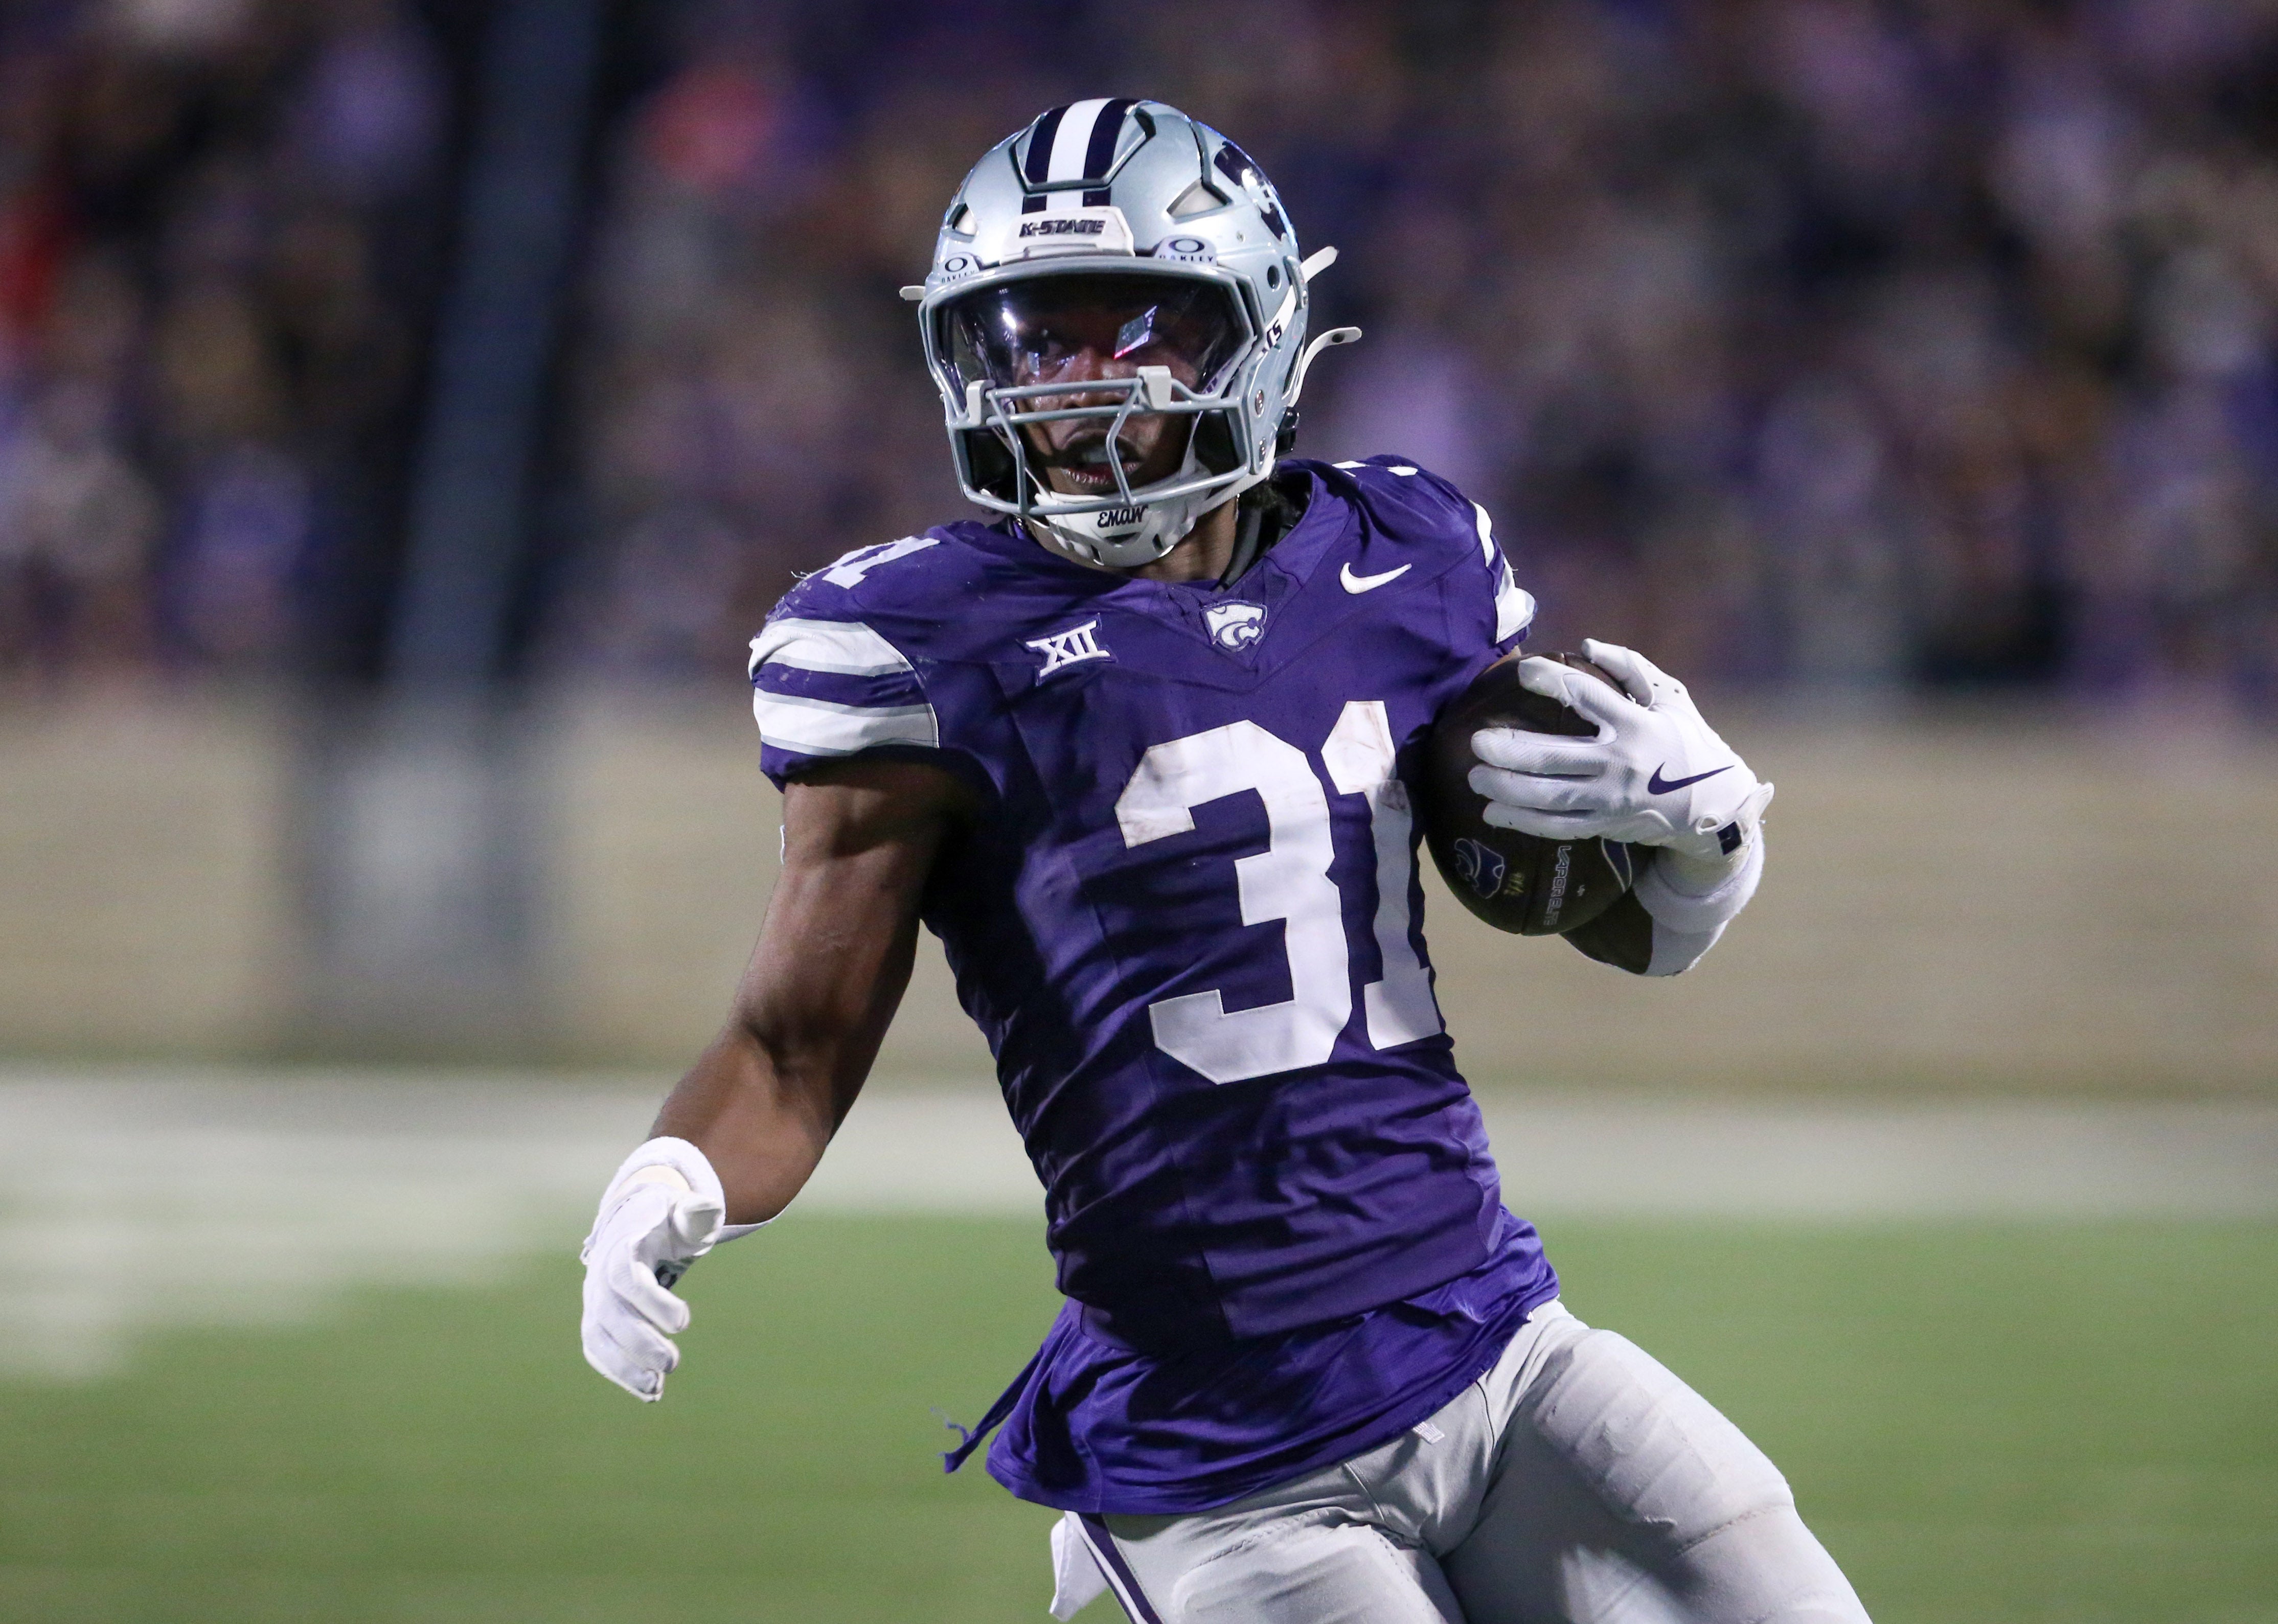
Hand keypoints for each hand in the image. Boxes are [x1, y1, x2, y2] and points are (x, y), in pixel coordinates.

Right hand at [580, 1141, 725, 1401]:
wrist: (635, 1222)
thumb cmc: (667, 1219)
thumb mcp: (683, 1210)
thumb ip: (696, 1213)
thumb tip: (707, 1208)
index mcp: (622, 1245)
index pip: (624, 1276)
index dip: (650, 1301)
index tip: (683, 1321)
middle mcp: (600, 1275)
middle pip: (609, 1314)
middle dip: (638, 1343)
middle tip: (672, 1362)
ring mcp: (595, 1299)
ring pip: (597, 1337)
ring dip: (623, 1368)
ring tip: (655, 1389)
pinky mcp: (598, 1319)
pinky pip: (599, 1350)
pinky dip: (619, 1373)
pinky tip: (649, 1391)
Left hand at [1467, 638, 1772, 861]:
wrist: (1715, 806)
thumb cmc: (1687, 741)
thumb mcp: (1670, 697)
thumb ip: (1630, 667)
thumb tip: (1587, 644)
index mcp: (1636, 724)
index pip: (1587, 697)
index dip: (1551, 681)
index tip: (1522, 670)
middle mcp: (1621, 763)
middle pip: (1557, 757)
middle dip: (1512, 751)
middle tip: (1477, 741)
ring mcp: (1612, 799)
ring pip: (1550, 797)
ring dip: (1508, 789)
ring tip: (1475, 778)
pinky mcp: (1606, 825)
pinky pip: (1557, 827)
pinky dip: (1523, 822)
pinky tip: (1492, 813)